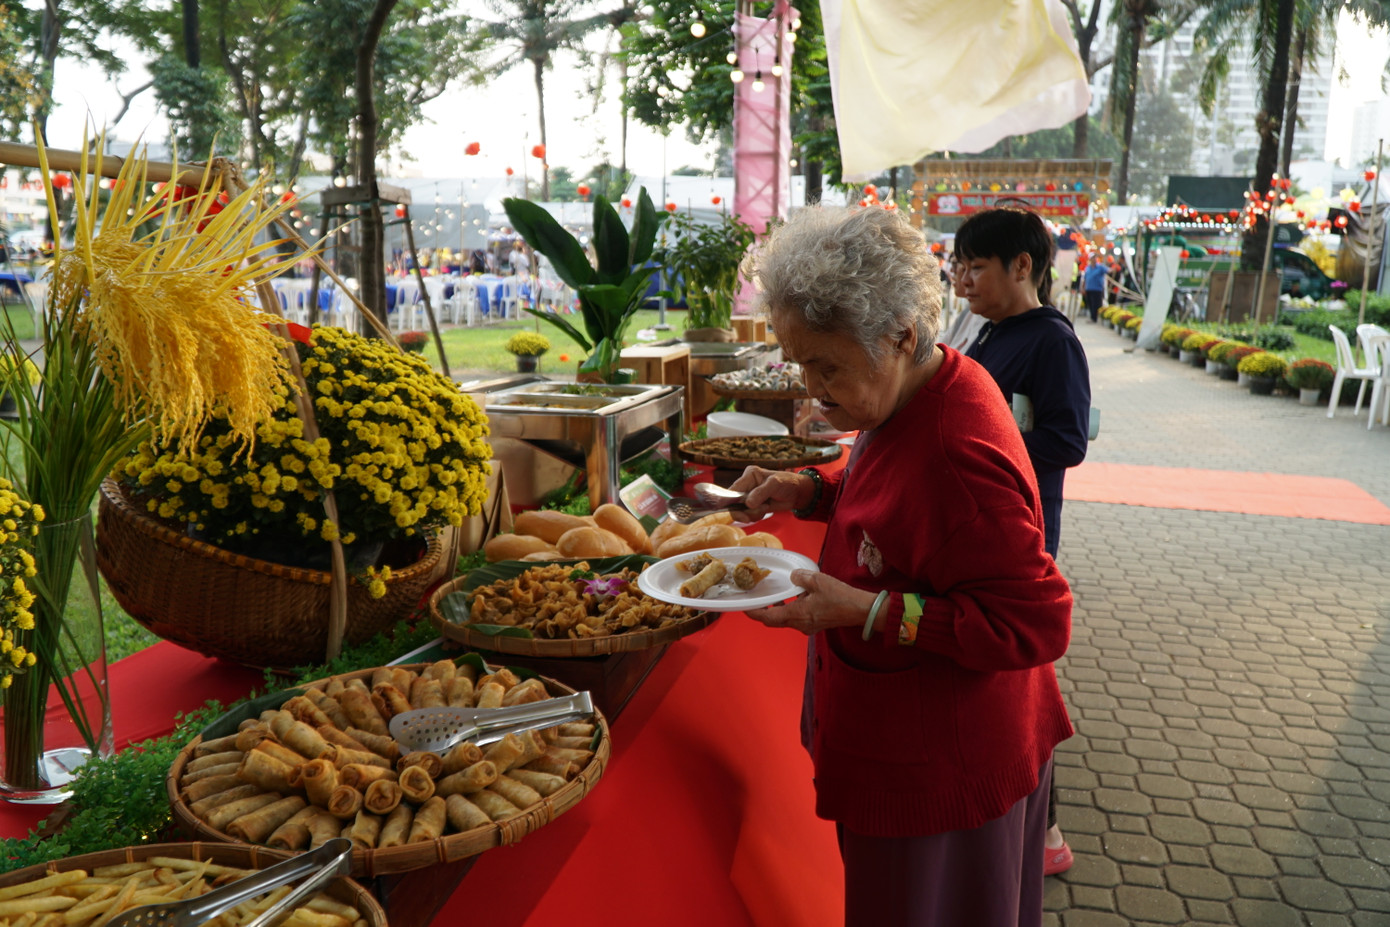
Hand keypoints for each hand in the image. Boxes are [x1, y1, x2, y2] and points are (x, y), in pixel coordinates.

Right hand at [727, 466, 813, 521]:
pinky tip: (765, 510)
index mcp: (749, 475)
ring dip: (752, 514)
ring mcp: (749, 496)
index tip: (742, 514)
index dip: (732, 503)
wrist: (798, 493)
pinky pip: (748, 515)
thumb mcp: (775, 484)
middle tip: (757, 513)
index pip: (733, 490)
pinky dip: (755, 516)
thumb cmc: (788, 483)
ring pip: (740, 511)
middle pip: (734, 503)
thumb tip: (747, 504)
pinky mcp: (753, 505)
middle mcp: (746, 485)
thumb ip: (761, 492)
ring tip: (765, 508)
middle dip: (745, 511)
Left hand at [744, 570, 876, 635]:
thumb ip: (800, 577)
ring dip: (779, 610)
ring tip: (777, 596)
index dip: (754, 613)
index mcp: (797, 615)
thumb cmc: (839, 597)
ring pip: (786, 620)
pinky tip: (797, 597)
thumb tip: (793, 577)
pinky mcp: (816, 624)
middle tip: (759, 600)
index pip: (768, 618)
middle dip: (765, 612)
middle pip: (775, 621)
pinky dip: (791, 610)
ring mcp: (808, 626)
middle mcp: (800, 624)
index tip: (745, 608)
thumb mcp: (817, 580)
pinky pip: (797, 619)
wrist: (860, 610)